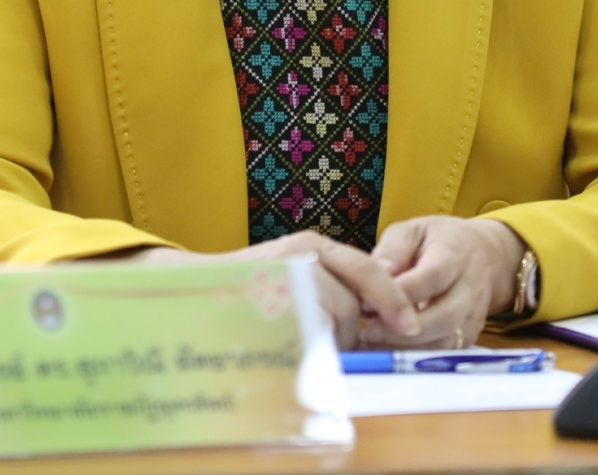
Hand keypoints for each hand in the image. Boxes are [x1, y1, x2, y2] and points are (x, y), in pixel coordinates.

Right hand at [133, 232, 420, 348]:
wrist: (188, 292)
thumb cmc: (246, 293)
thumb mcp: (292, 278)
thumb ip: (329, 288)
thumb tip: (375, 320)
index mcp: (310, 245)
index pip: (367, 269)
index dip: (392, 300)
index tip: (409, 326)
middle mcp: (300, 253)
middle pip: (351, 302)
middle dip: (352, 334)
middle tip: (334, 350)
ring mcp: (281, 274)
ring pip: (332, 318)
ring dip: (329, 343)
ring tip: (305, 348)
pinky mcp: (265, 298)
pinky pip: (306, 331)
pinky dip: (310, 347)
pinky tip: (295, 350)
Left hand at [360, 216, 525, 349]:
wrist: (484, 255)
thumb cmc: (436, 241)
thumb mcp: (412, 231)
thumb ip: (393, 250)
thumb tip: (378, 273)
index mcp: (455, 254)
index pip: (433, 277)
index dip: (401, 294)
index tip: (367, 303)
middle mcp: (471, 287)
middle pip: (444, 316)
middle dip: (404, 330)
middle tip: (368, 332)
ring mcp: (475, 315)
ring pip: (447, 341)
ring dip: (409, 348)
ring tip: (374, 345)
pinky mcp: (471, 336)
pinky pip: (446, 353)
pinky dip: (417, 358)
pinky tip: (389, 353)